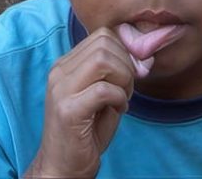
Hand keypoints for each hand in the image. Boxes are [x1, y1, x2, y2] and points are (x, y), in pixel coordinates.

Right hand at [25, 27, 150, 177]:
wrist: (63, 166)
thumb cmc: (86, 131)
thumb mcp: (102, 94)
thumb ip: (116, 71)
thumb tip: (142, 51)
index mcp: (65, 65)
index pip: (102, 35)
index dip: (125, 50)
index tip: (132, 72)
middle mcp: (59, 72)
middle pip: (104, 43)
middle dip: (127, 64)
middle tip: (127, 88)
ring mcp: (61, 90)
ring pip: (104, 61)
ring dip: (124, 79)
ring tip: (122, 98)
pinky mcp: (68, 111)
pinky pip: (104, 90)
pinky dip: (120, 98)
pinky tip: (118, 110)